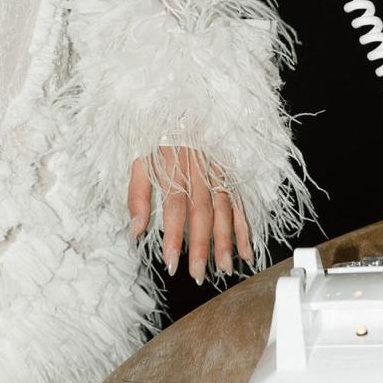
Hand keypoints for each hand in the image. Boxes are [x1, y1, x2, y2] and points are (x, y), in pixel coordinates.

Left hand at [127, 147, 252, 281]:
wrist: (182, 109)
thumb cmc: (159, 140)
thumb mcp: (140, 160)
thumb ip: (137, 195)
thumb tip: (135, 230)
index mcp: (174, 167)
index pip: (174, 205)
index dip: (173, 235)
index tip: (171, 262)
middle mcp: (198, 171)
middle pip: (201, 211)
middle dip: (201, 245)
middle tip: (198, 274)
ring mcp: (216, 173)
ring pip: (224, 209)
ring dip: (225, 241)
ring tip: (224, 268)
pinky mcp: (229, 176)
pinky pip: (239, 204)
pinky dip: (244, 228)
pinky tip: (246, 251)